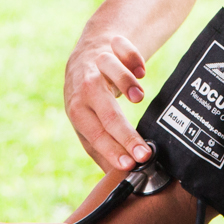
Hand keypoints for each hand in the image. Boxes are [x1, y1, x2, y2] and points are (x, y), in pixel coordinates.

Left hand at [65, 32, 153, 172]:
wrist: (87, 54)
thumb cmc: (89, 97)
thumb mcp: (88, 122)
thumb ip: (100, 148)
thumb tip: (117, 178)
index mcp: (78, 109)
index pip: (94, 134)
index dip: (111, 150)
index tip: (128, 165)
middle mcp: (86, 86)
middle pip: (104, 110)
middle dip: (125, 134)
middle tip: (144, 153)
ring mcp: (99, 63)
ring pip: (109, 71)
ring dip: (124, 84)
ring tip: (138, 98)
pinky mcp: (113, 44)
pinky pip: (123, 48)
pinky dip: (133, 57)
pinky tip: (141, 71)